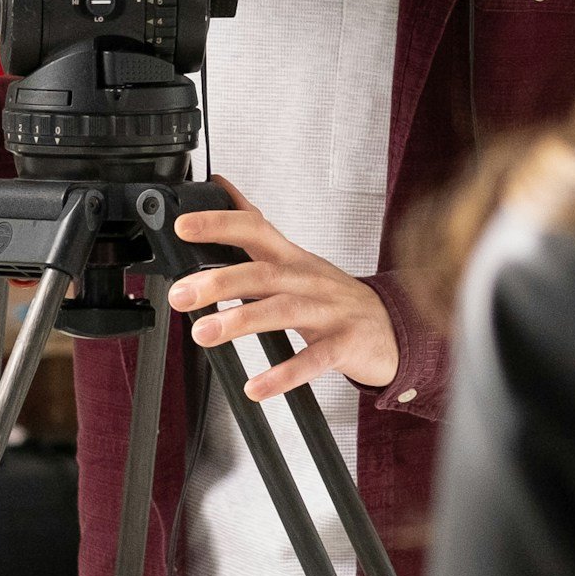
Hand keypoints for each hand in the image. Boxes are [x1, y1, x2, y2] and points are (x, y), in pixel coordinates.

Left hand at [170, 182, 399, 393]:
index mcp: (292, 259)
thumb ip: (256, 229)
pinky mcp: (344, 345)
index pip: (256, 230)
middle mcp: (308, 280)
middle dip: (219, 280)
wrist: (393, 326)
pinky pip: (312, 360)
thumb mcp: (296, 258)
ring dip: (241, 321)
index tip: (183, 226)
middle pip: (263, 272)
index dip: (220, 224)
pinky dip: (283, 374)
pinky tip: (256, 387)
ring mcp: (328, 311)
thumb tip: (221, 187)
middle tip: (181, 294)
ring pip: (283, 311)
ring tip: (204, 334)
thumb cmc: (334, 295)